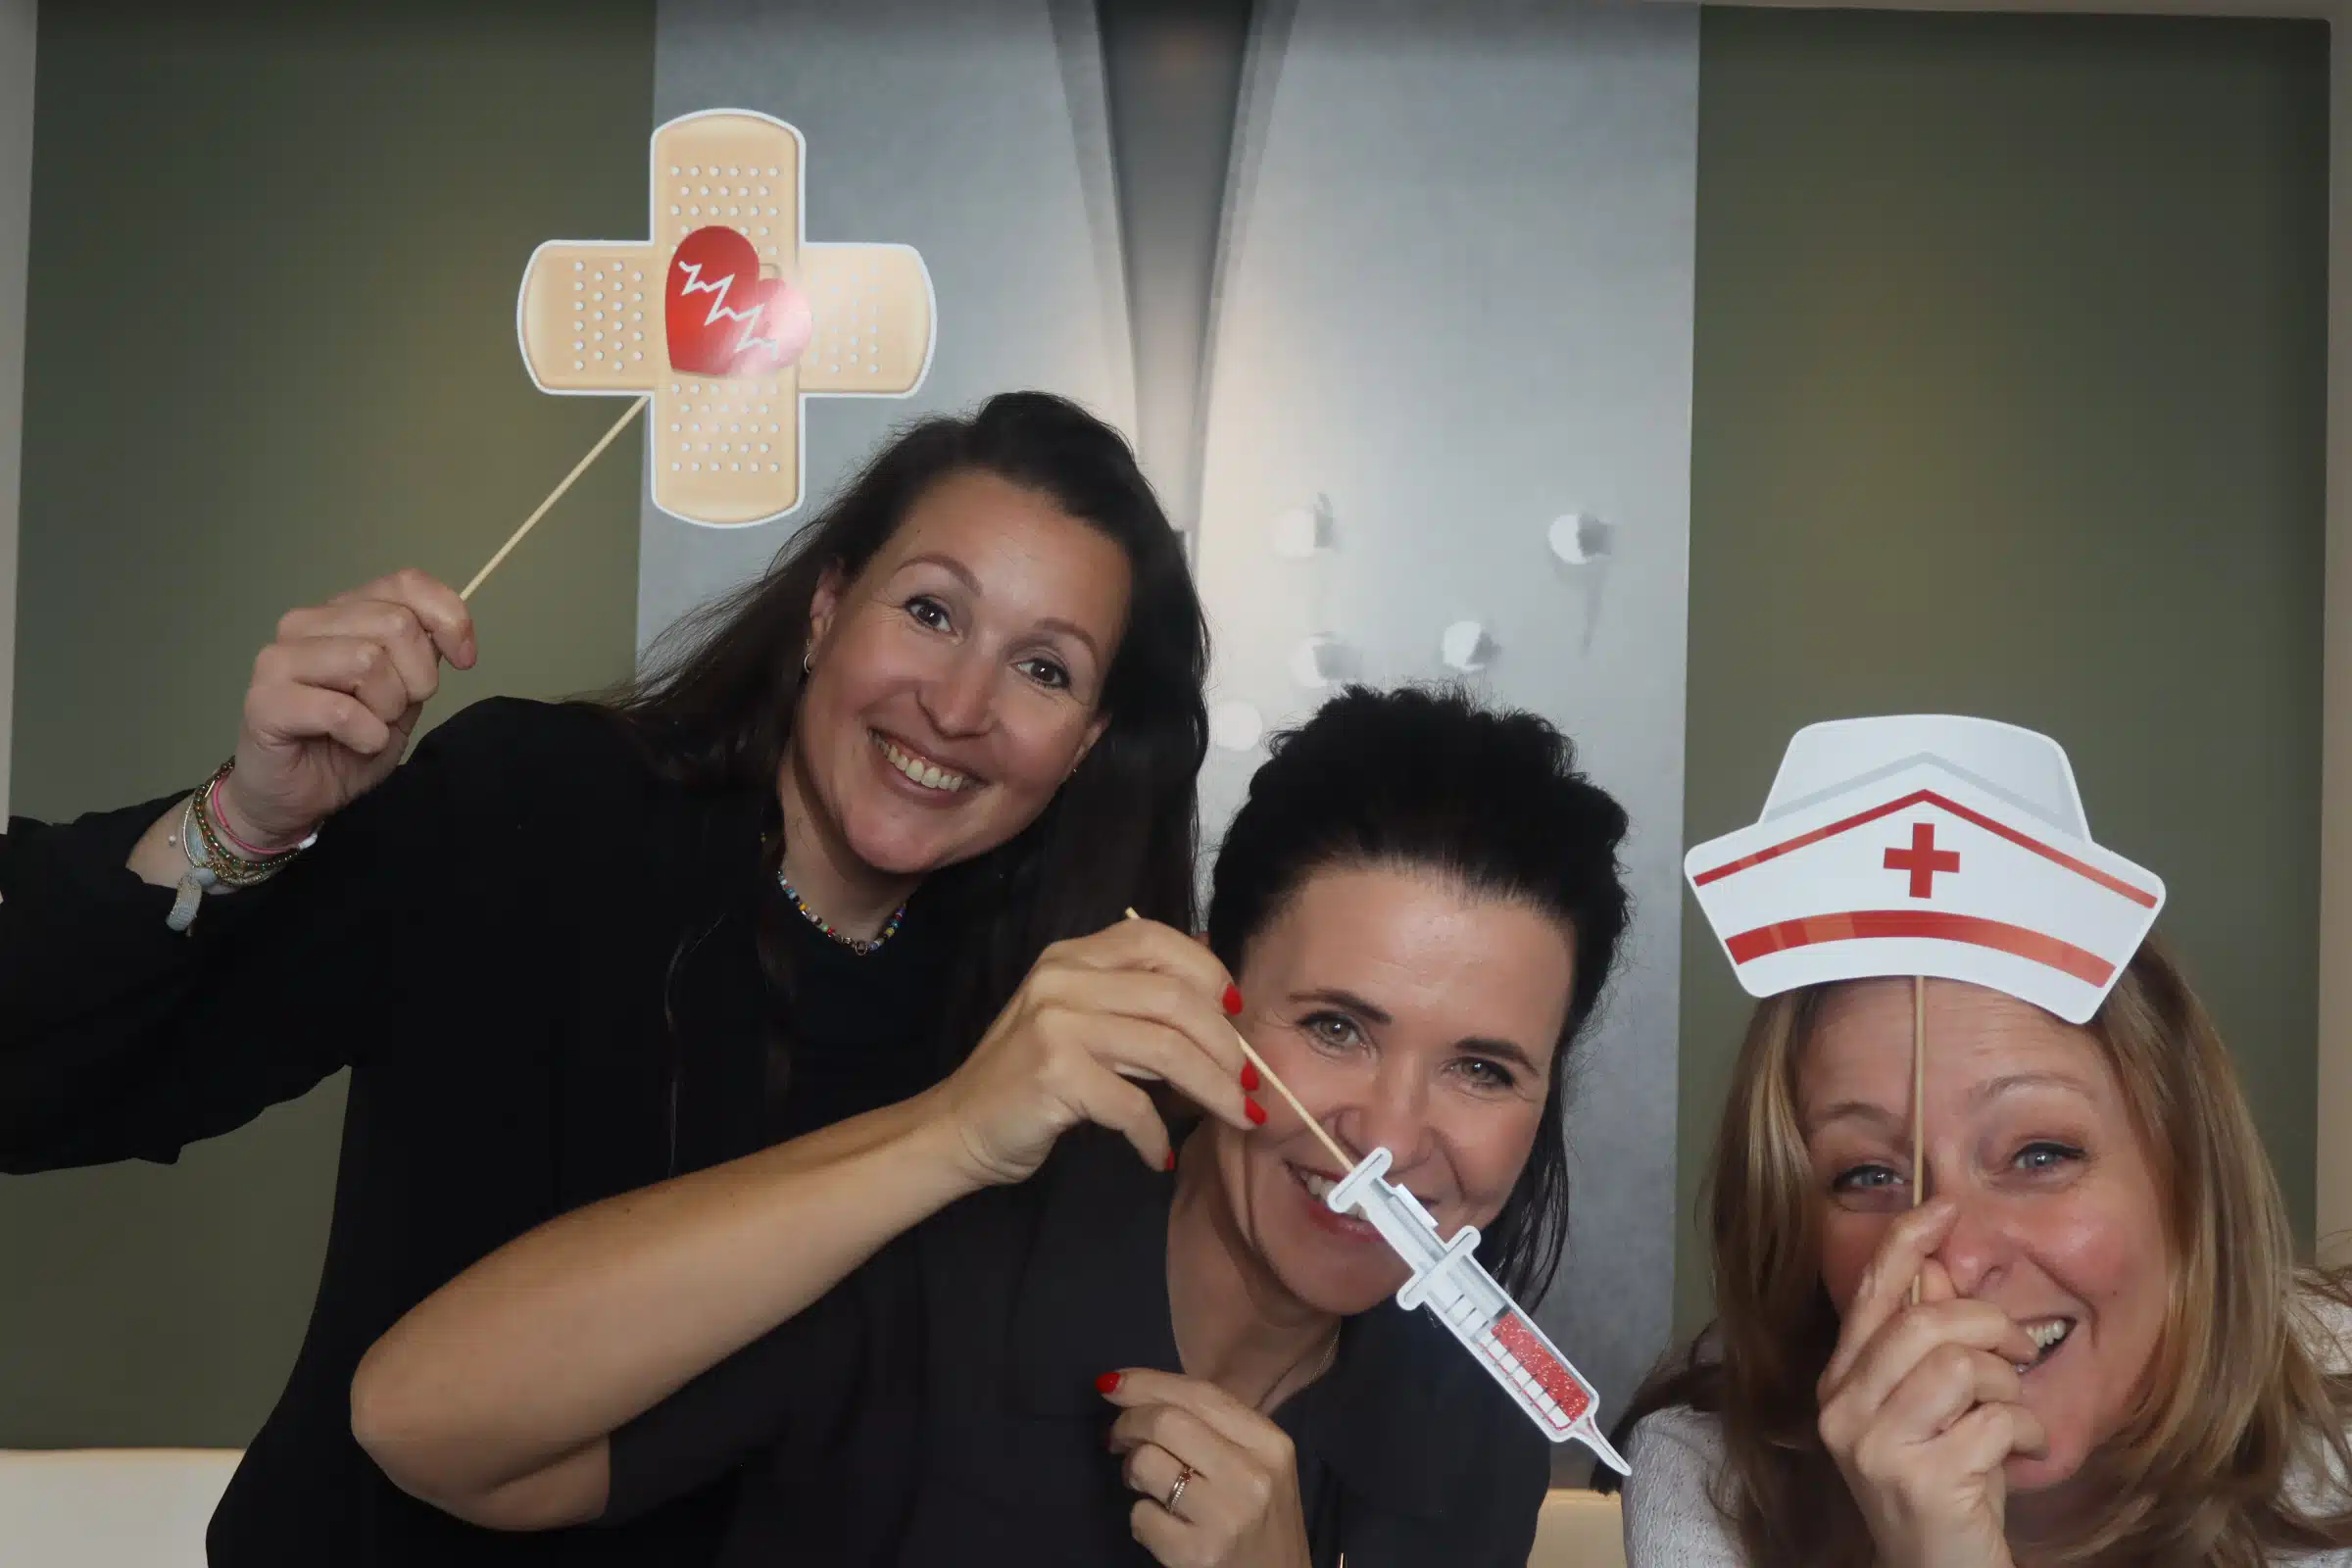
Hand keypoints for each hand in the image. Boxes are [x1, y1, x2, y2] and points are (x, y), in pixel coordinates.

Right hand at [221, 570, 475, 847]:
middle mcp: (306, 624)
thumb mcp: (405, 693)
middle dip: (417, 678)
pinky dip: (366, 734)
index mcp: (343, 613)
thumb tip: (450, 631)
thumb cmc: (348, 742)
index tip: (464, 659)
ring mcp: (279, 659)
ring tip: (368, 727)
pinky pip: (341, 710)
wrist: (297, 795)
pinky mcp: (265, 701)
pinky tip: (356, 743)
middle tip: (394, 710)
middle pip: (395, 624)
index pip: (406, 583)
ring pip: (367, 661)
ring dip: (387, 709)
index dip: (449, 617)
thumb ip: (423, 654)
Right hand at [926, 917, 1258, 1186]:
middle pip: (1176, 999)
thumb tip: (1223, 1007)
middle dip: (1227, 1046)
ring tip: (1236, 1116)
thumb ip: (1131, 1003)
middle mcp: (1063, 978)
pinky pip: (1134, 1105)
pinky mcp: (1056, 1074)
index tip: (1238, 1016)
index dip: (1210, 974)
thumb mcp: (1078, 1021)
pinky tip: (1161, 1156)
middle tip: (1250, 1085)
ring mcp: (1056, 1024)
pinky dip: (1157, 1137)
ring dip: (1214, 1089)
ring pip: (1167, 1050)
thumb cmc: (1029, 1080)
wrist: (958, 1127)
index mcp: (1072, 956)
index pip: (1157, 940)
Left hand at [1104, 1369, 1313, 1567]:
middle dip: (1128, 1422)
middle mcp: (1251, 1476)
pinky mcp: (1197, 1555)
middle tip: (1116, 1437)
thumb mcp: (1261, 1466)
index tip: (1113, 1383)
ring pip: (1146, 1464)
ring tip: (1144, 1484)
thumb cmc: (1262, 1522)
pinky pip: (1142, 1516)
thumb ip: (1216, 1427)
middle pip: (1166, 1421)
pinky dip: (1142, 1518)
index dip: (1148, 1382)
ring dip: (1131, 1470)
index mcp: (1270, 1444)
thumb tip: (1137, 1390)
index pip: (1201, 1394)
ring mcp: (1224, 1517)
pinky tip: (1162, 1527)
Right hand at [1815, 1200, 2046, 1567]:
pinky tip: (2024, 1450)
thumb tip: (1940, 1268)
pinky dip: (2026, 1430)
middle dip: (1988, 1324)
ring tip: (2013, 1412)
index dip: (1907, 1244)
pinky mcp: (1918, 1479)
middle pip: (1923, 1323)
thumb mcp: (1932, 1407)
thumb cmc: (1944, 1484)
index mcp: (1840, 1383)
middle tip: (2019, 1349)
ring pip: (1959, 1365)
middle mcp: (1843, 1410)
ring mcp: (1873, 1446)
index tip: (1945, 1208)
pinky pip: (1993, 1420)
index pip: (1871, 1295)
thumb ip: (1927, 1342)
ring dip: (2006, 1384)